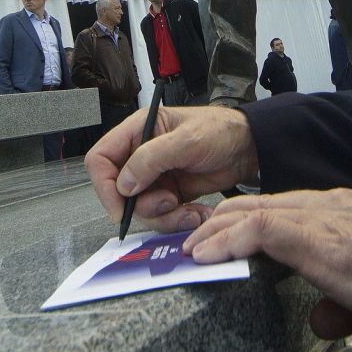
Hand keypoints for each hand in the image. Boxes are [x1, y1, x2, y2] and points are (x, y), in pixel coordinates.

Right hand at [86, 103, 258, 231]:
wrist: (250, 147)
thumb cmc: (221, 131)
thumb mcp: (187, 141)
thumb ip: (152, 159)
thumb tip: (125, 184)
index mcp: (137, 131)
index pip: (101, 159)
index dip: (105, 185)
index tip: (122, 206)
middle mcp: (141, 154)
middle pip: (118, 191)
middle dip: (141, 206)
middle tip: (169, 204)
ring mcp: (155, 177)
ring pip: (140, 209)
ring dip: (163, 217)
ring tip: (188, 211)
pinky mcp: (170, 194)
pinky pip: (161, 216)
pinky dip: (177, 220)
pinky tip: (196, 213)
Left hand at [183, 190, 351, 343]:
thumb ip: (341, 305)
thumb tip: (320, 321)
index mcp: (345, 214)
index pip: (282, 210)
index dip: (245, 224)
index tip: (221, 242)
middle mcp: (331, 206)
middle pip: (259, 204)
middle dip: (222, 223)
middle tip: (194, 244)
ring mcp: (324, 218)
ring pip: (252, 211)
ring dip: (214, 232)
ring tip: (189, 252)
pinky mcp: (320, 239)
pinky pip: (259, 230)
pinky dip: (227, 242)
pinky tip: (208, 257)